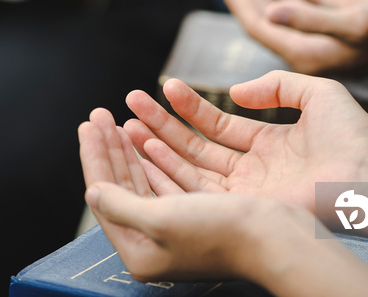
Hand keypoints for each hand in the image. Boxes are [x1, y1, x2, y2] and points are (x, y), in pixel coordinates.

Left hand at [79, 107, 288, 281]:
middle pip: (122, 186)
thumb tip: (92, 191)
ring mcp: (178, 229)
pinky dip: (156, 160)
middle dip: (109, 148)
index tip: (87, 124)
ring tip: (118, 120)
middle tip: (98, 115)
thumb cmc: (223, 233)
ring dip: (131, 150)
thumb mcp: (162, 220)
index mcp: (140, 251)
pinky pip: (168, 183)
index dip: (94, 157)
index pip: (105, 195)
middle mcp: (156, 242)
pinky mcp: (198, 216)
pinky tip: (147, 139)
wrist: (279, 242)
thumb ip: (121, 206)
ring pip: (144, 181)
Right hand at [122, 71, 367, 214]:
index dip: (190, 107)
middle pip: (197, 145)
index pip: (218, 123)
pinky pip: (198, 188)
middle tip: (132, 103)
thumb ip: (276, 85)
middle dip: (163, 125)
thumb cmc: (352, 135)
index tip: (165, 87)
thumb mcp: (315, 91)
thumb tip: (235, 92)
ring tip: (128, 124)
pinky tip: (146, 149)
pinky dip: (170, 169)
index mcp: (268, 142)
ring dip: (159, 145)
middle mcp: (252, 168)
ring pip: (191, 166)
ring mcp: (246, 190)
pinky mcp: (243, 207)